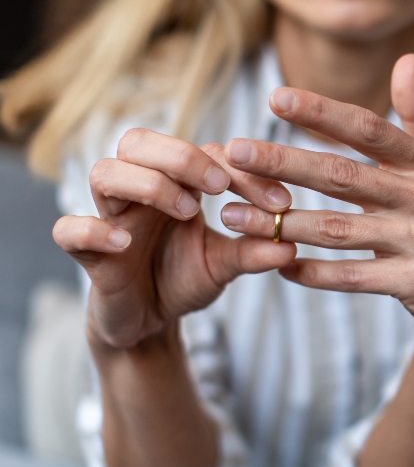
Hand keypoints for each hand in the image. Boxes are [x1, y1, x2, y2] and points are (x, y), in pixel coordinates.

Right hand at [52, 130, 296, 348]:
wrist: (149, 323)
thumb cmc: (184, 280)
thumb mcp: (226, 265)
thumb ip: (253, 252)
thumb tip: (291, 245)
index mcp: (176, 184)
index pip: (203, 153)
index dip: (243, 171)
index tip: (280, 202)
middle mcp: (139, 191)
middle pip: (138, 142)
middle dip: (182, 156)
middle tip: (220, 186)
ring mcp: (110, 218)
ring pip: (104, 173)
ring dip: (148, 184)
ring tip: (187, 211)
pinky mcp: (88, 254)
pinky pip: (68, 230)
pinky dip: (92, 229)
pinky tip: (124, 242)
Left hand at [219, 55, 413, 346]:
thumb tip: (407, 59)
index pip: (370, 130)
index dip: (323, 113)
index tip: (276, 97)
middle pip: (345, 176)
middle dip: (286, 162)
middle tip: (235, 152)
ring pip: (339, 230)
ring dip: (283, 223)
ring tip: (234, 216)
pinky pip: (354, 276)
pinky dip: (314, 272)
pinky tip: (279, 264)